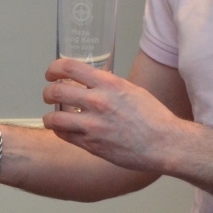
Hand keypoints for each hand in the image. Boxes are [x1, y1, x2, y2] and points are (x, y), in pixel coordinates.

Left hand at [40, 58, 188, 173]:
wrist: (164, 144)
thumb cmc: (153, 117)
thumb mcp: (131, 90)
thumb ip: (109, 85)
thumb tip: (94, 81)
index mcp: (109, 84)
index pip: (69, 67)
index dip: (54, 69)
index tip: (51, 74)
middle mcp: (98, 102)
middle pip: (56, 92)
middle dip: (48, 92)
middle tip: (49, 94)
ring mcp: (93, 126)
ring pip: (54, 119)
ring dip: (49, 116)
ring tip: (52, 117)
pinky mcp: (92, 145)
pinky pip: (64, 136)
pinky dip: (60, 131)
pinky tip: (64, 130)